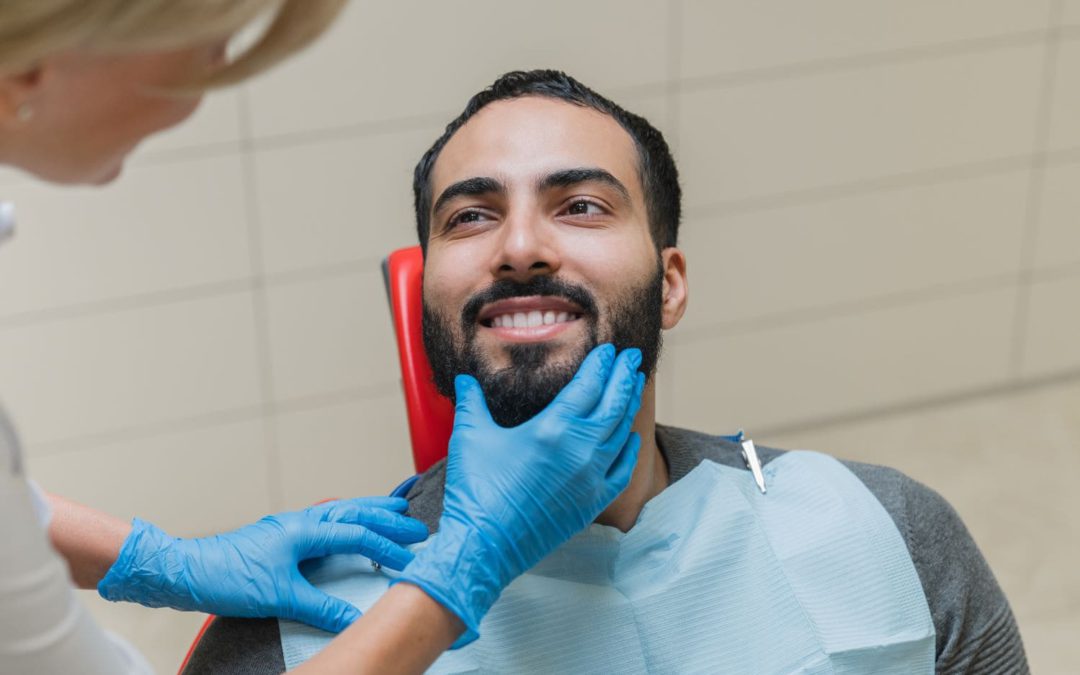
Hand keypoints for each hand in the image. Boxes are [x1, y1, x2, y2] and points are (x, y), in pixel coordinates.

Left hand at [98, 497, 427, 631]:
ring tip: (394, 509)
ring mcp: (291, 525)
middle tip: (418, 523)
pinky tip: (349, 524)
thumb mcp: (280, 597)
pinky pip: (326, 519)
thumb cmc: (227, 576)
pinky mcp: (282, 535)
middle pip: (355, 513)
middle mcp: (302, 521)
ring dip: (370, 511)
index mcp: (306, 530)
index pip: (359, 535)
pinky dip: (347, 517)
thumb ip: (321, 607)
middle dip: (389, 518)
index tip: (413, 559)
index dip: (389, 547)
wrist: (186, 570)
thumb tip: (353, 620)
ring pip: (341, 511)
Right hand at [398, 344, 644, 642]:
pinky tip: (631, 438)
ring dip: (628, 407)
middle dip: (623, 377)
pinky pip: (620, 470)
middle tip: (632, 358)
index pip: (589, 386)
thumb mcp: (470, 437)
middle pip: (613, 404)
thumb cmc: (475, 491)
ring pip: (621, 434)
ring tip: (633, 387)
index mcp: (553, 428)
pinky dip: (628, 450)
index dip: (602, 365)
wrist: (484, 547)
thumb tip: (464, 379)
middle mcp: (580, 450)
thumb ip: (471, 402)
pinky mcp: (591, 503)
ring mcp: (590, 479)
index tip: (610, 350)